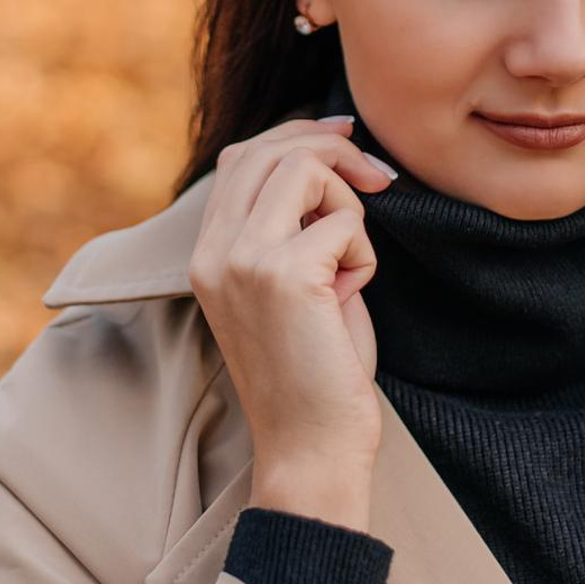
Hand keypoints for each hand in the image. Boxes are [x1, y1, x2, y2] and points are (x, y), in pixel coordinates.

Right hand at [188, 113, 397, 496]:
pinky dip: (364, 254)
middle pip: (270, 148)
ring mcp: (243, 260)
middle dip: (332, 149)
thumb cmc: (314, 374)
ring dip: (348, 203)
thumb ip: (290, 230)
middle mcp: (214, 251)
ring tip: (350, 264)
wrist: (311, 448)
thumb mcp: (290, 287)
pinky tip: (351, 297)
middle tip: (378, 177)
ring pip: (304, 169)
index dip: (298, 135)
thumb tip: (326, 165)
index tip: (346, 136)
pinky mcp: (285, 274)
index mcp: (206, 254)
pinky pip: (346, 222)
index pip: (242, 157)